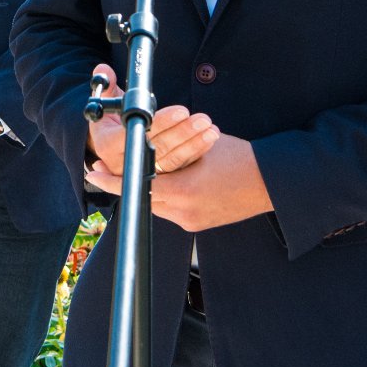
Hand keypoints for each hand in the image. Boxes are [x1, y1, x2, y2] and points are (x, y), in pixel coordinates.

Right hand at [83, 65, 219, 178]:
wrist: (112, 146)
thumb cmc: (110, 120)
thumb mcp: (104, 101)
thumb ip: (104, 84)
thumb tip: (103, 70)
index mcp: (108, 144)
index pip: (137, 133)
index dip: (161, 123)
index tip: (180, 111)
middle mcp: (124, 163)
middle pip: (158, 147)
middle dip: (183, 133)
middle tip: (202, 119)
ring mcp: (142, 171)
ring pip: (171, 159)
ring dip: (193, 144)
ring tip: (210, 128)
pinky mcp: (157, 175)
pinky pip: (178, 166)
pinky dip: (195, 152)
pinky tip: (208, 139)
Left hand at [86, 134, 272, 231]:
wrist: (271, 182)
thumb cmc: (239, 157)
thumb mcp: (201, 144)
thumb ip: (171, 147)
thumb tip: (146, 142)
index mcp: (183, 189)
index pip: (137, 184)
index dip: (113, 179)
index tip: (95, 172)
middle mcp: (184, 210)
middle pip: (142, 197)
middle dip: (124, 183)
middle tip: (105, 171)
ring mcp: (191, 220)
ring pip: (155, 204)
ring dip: (144, 189)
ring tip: (133, 173)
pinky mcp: (198, 224)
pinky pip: (171, 210)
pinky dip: (163, 196)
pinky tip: (162, 182)